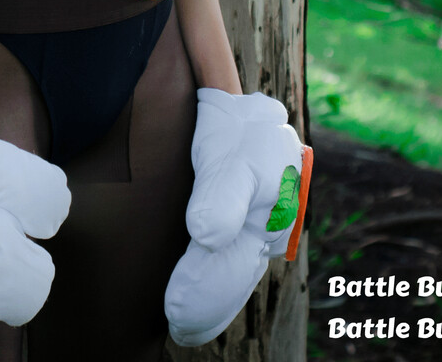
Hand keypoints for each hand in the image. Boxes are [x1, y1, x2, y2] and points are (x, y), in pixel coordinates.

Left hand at [164, 89, 309, 347]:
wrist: (245, 112)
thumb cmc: (238, 135)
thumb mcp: (230, 159)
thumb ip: (221, 196)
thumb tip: (205, 236)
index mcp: (266, 224)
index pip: (230, 271)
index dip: (203, 294)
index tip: (175, 313)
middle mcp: (266, 233)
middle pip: (234, 278)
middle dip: (207, 305)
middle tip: (177, 329)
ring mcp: (258, 228)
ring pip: (235, 272)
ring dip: (212, 298)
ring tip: (185, 326)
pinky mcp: (244, 223)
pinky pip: (232, 260)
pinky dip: (216, 280)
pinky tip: (200, 297)